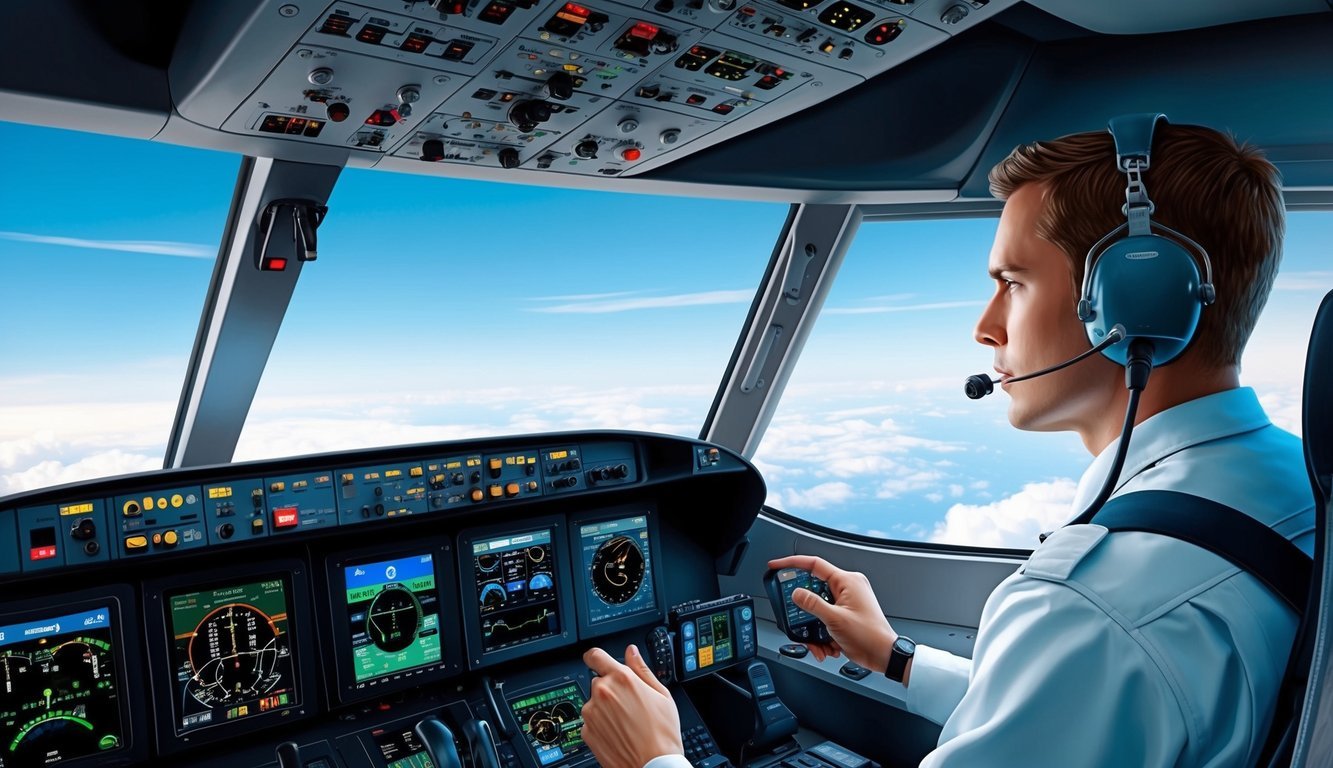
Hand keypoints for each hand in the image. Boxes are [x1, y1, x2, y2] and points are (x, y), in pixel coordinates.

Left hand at [581, 645, 684, 767]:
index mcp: (621, 679)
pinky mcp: (586, 732)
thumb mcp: (661, 694)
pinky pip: (591, 722)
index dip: (596, 657)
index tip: (597, 660)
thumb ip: (642, 669)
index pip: (595, 656)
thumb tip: (631, 652)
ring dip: (605, 708)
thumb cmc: (662, 733)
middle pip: (598, 682)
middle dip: (611, 689)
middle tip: (629, 703)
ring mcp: (592, 713)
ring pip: (594, 703)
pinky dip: (601, 726)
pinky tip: (619, 733)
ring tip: (627, 722)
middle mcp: (602, 693)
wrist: (653, 766)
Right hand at [768, 555, 898, 674]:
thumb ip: (812, 604)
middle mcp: (849, 587)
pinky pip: (827, 617)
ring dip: (814, 626)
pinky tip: (827, 646)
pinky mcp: (847, 613)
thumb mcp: (835, 620)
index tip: (777, 566)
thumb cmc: (870, 636)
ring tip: (818, 642)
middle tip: (796, 617)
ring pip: (819, 607)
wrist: (885, 656)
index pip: (814, 564)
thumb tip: (797, 593)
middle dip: (805, 610)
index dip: (793, 563)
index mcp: (847, 581)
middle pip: (814, 589)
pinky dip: (823, 632)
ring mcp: (849, 600)